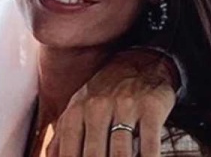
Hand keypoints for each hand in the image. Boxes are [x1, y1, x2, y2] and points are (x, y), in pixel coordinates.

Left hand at [47, 49, 175, 156]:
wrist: (138, 62)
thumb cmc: (103, 95)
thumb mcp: (77, 110)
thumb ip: (61, 138)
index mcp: (76, 112)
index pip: (69, 152)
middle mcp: (97, 108)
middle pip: (94, 155)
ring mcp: (124, 107)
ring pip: (121, 153)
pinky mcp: (150, 108)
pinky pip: (149, 143)